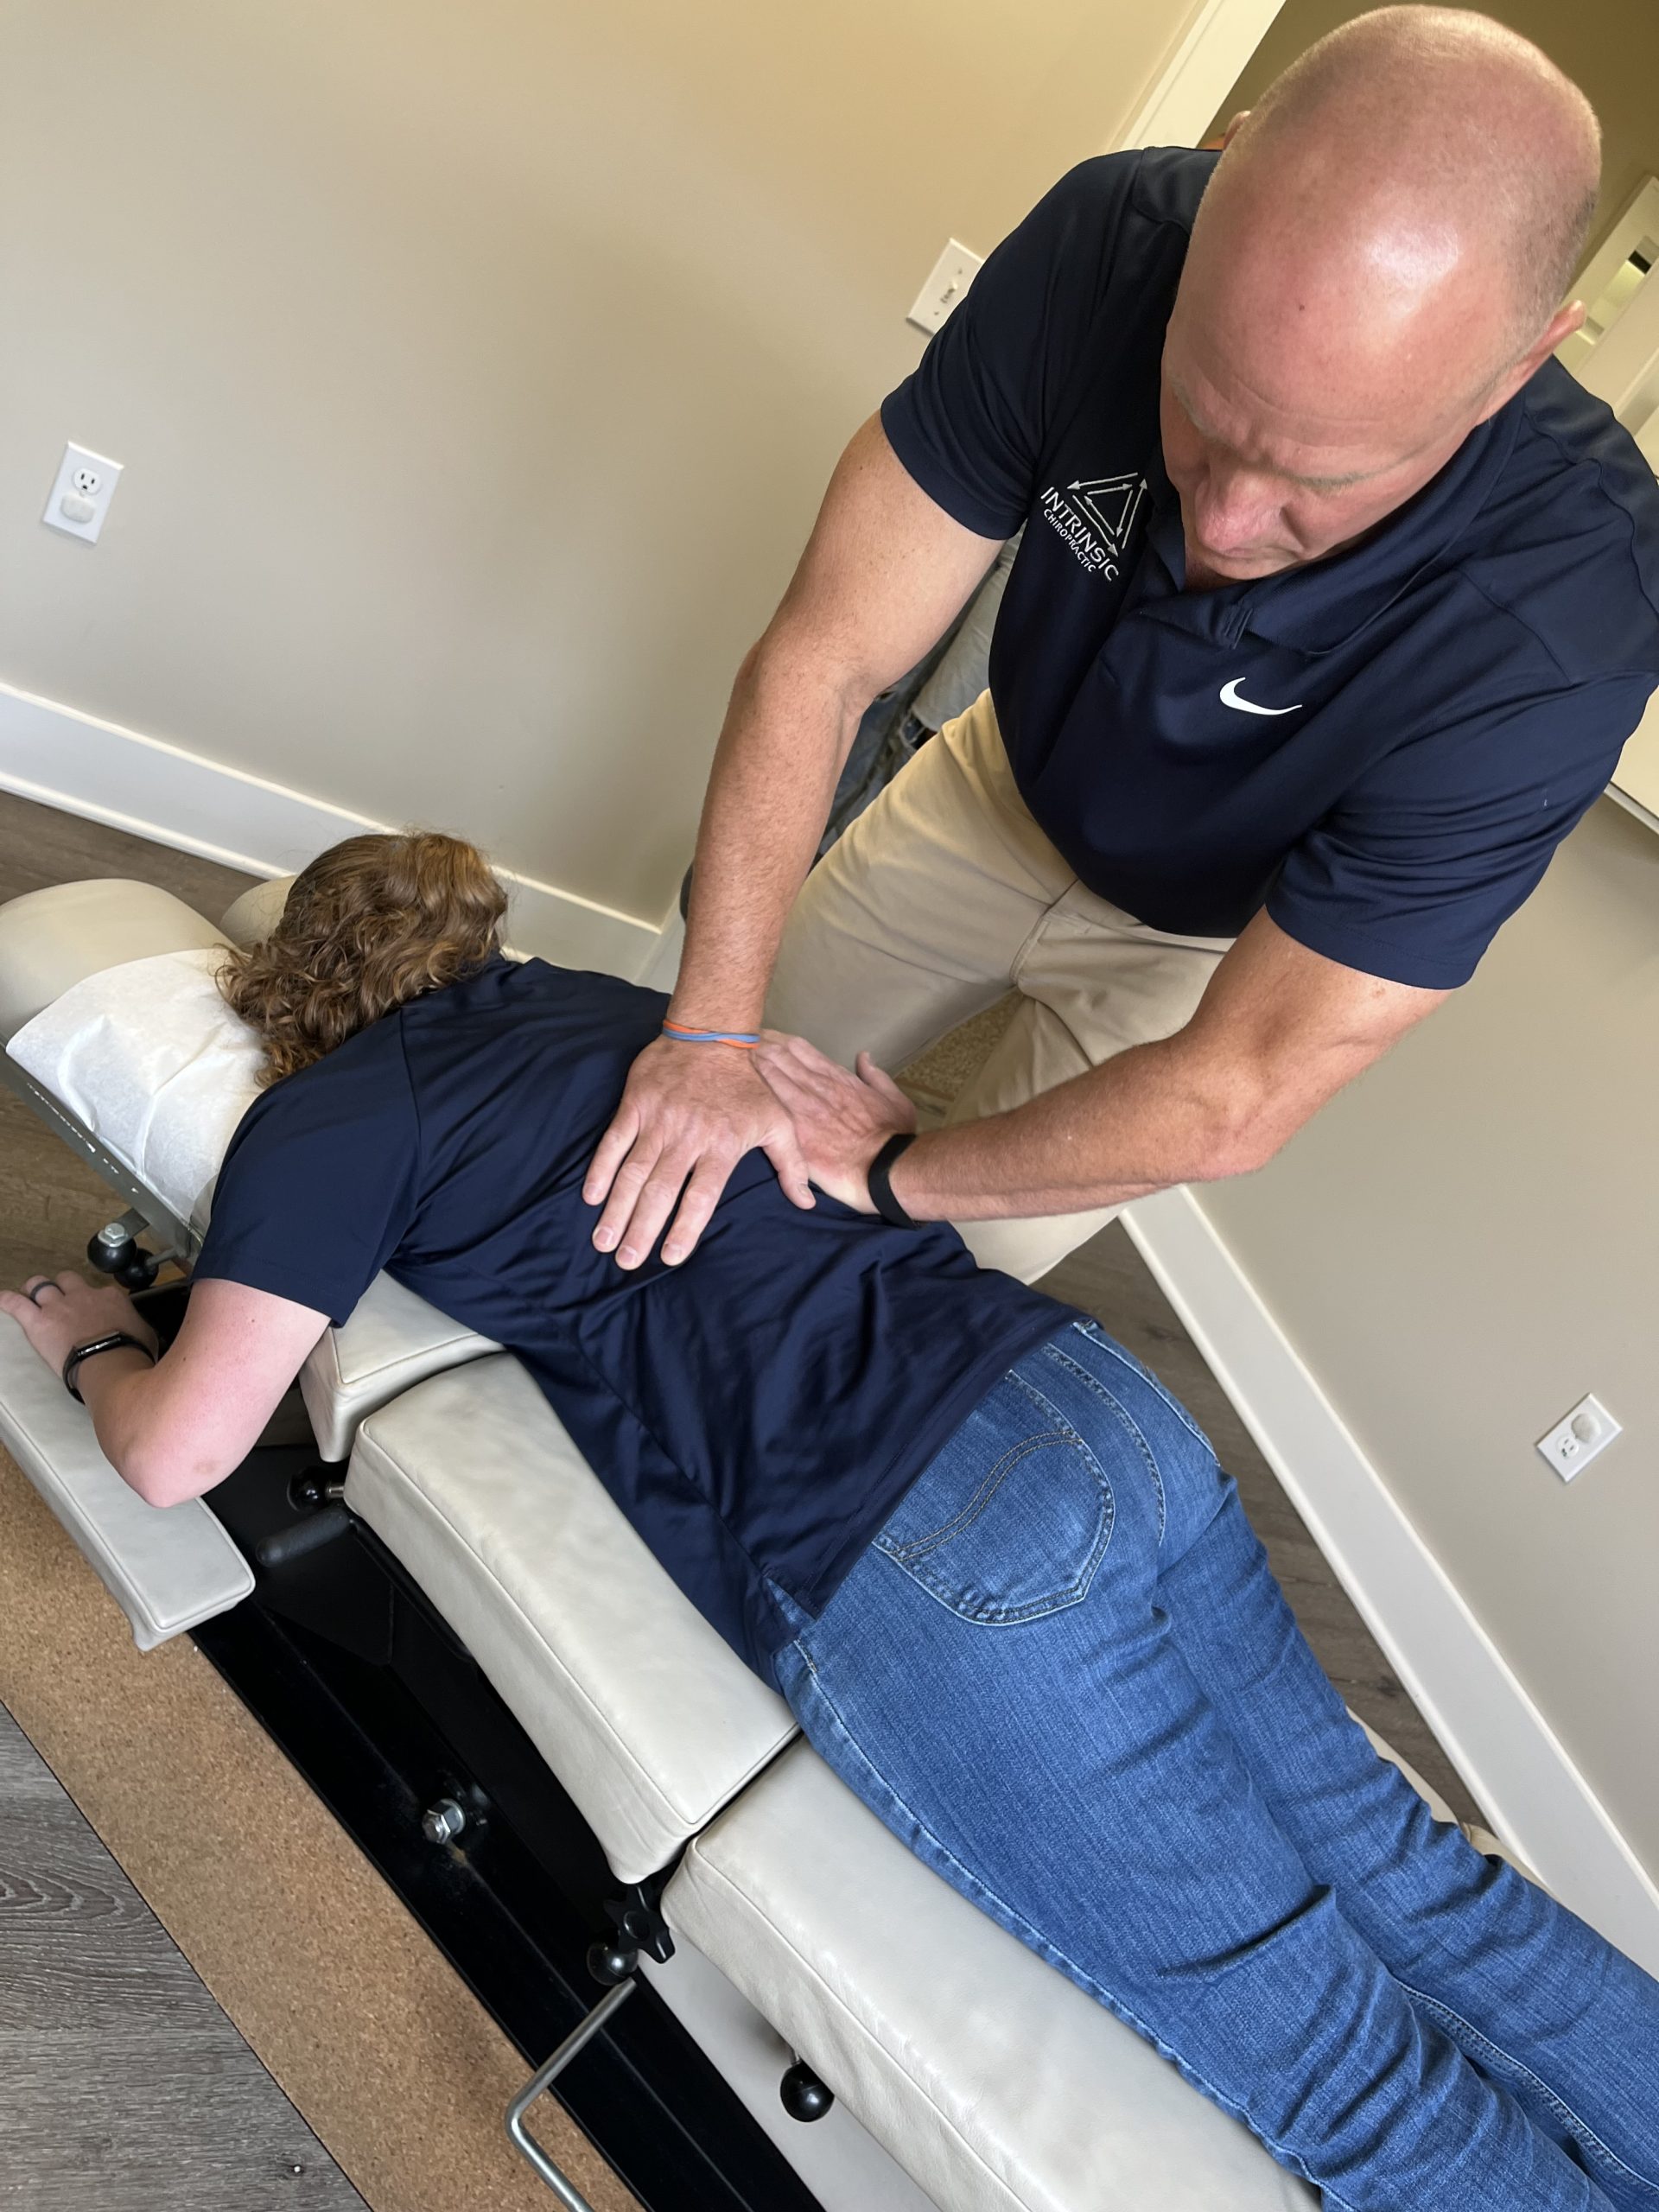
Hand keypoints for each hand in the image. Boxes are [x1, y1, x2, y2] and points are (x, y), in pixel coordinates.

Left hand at [0, 1271, 159, 1379]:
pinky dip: (8, 1301)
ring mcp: (58, 1306)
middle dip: (61, 1286)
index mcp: (111, 1297)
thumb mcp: (146, 1334)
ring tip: (30, 1294)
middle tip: (59, 1296)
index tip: (94, 1310)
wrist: (110, 1361)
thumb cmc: (132, 1351)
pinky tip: (3, 1299)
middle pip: (67, 1279)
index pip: (100, 1291)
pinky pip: (17, 1305)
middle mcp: (83, 1295)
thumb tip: (140, 1331)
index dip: (94, 1300)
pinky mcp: (38, 1322)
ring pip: (40, 1285)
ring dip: (35, 1289)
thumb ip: (138, 1326)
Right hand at [584, 1033, 814, 1267]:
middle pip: (661, 1191)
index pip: (701, 1196)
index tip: (670, 1258)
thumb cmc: (747, 1085)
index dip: (684, 1228)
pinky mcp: (635, 1105)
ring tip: (604, 1242)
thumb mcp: (779, 1122)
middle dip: (641, 1229)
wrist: (712, 1035)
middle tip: (627, 1261)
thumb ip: (791, 1165)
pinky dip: (601, 1169)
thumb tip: (808, 1203)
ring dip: (617, 1209)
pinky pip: (613, 1142)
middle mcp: (687, 1137)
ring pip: (633, 1172)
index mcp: (722, 1146)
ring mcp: (658, 1121)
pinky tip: (591, 1197)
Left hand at [751, 1033, 916, 1211]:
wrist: (884, 1168)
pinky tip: (738, 1081)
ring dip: (754, 1061)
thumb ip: (875, 1075)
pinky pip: (769, 1104)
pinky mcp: (794, 1130)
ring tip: (732, 1051)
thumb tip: (863, 1057)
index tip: (766, 1036)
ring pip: (773, 1073)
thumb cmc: (893, 1136)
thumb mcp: (895, 1099)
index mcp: (840, 1079)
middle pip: (783, 1056)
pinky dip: (754, 1089)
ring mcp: (805, 1107)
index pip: (803, 1051)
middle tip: (739, 1039)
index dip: (781, 1041)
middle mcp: (819, 1087)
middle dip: (761, 1045)